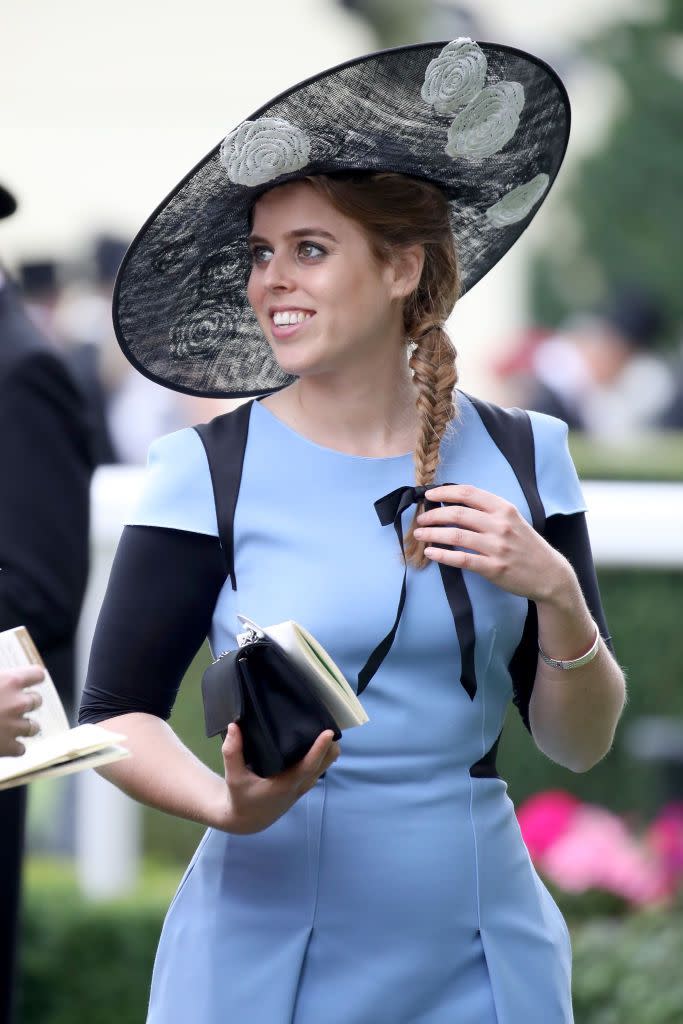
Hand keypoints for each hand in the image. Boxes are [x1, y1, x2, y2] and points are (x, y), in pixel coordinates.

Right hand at [0, 666, 43, 756]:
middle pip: (37, 700)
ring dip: (23, 727)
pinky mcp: (6, 748)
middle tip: (10, 706)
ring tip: (6, 727)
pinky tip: (2, 744)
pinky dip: (13, 748)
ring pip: (33, 727)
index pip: (37, 674)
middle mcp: (17, 703)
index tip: (29, 681)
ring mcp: (13, 726)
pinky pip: (21, 749)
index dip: (32, 678)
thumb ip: (1, 679)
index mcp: (10, 681)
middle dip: (26, 703)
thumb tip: (7, 678)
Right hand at [220, 724, 339, 833]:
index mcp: (285, 785)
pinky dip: (322, 754)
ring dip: (328, 748)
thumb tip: (234, 726)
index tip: (328, 733)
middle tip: (328, 719)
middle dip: (330, 744)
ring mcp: (303, 786)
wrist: (247, 820)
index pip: (308, 765)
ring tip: (323, 724)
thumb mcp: (234, 777)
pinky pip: (319, 767)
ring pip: (325, 765)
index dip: (319, 749)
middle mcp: (299, 785)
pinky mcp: (303, 784)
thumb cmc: (241, 798)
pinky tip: (316, 737)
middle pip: (325, 763)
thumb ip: (232, 753)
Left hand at [413, 484, 572, 603]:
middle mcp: (500, 525)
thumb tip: (455, 504)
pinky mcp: (493, 568)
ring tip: (419, 535)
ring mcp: (497, 547)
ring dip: (432, 534)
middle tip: (420, 518)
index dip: (444, 492)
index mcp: (504, 508)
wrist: (549, 574)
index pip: (468, 493)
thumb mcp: (513, 519)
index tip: (429, 494)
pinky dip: (442, 555)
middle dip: (433, 514)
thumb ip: (488, 511)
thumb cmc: (526, 546)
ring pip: (455, 536)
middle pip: (458, 513)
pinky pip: (461, 559)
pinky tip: (430, 552)